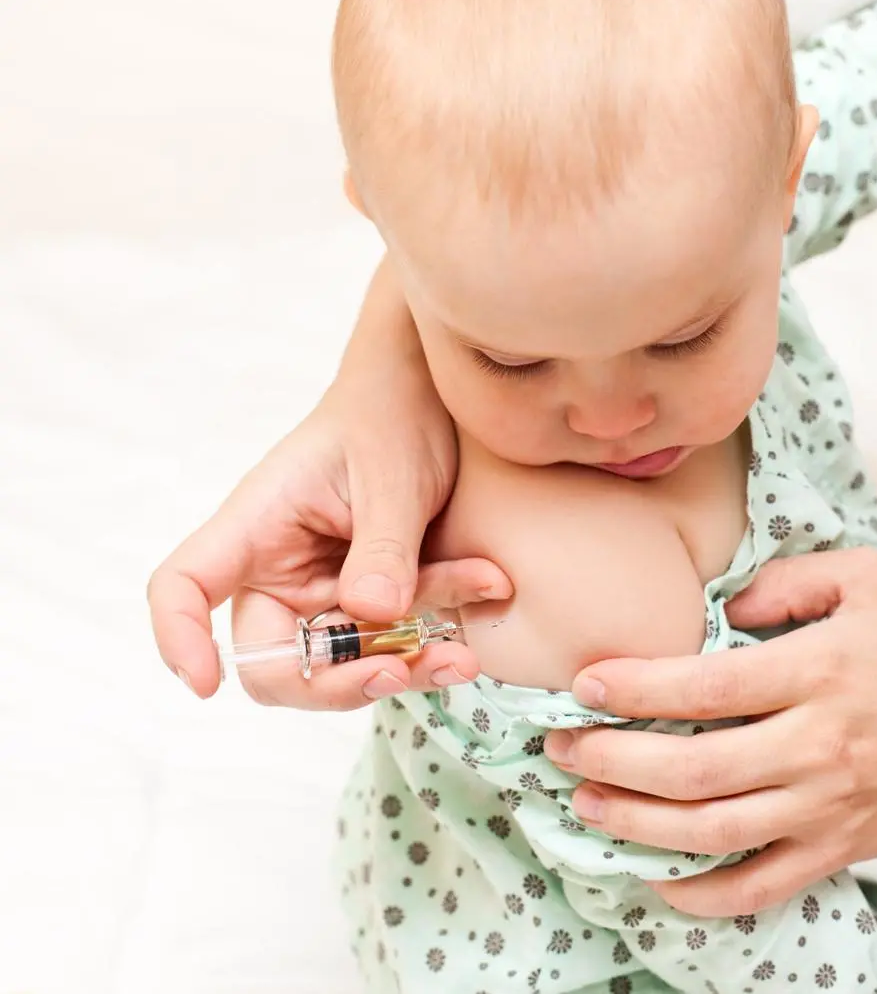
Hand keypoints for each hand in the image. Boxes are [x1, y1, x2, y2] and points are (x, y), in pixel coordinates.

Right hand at [147, 368, 511, 707]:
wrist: (435, 400)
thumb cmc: (393, 416)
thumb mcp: (393, 475)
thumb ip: (383, 545)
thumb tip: (374, 614)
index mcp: (258, 526)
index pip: (185, 586)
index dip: (180, 638)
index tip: (205, 683)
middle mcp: (281, 568)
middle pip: (275, 660)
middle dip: (338, 681)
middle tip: (399, 673)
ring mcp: (328, 589)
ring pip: (350, 661)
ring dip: (407, 662)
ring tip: (465, 653)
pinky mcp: (374, 599)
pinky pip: (398, 638)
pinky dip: (439, 632)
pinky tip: (488, 587)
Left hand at [543, 548, 876, 916]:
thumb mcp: (864, 580)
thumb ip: (784, 580)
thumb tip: (717, 606)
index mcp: (821, 671)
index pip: (709, 684)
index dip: (637, 687)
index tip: (586, 683)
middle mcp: (819, 744)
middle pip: (695, 766)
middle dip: (612, 759)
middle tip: (562, 746)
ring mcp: (826, 807)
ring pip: (712, 831)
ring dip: (634, 822)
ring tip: (584, 800)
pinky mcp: (835, 851)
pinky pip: (754, 887)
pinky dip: (696, 893)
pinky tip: (648, 872)